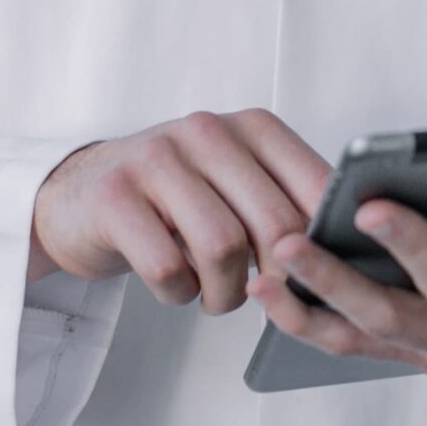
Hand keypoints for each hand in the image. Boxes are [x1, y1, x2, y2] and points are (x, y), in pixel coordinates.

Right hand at [28, 109, 332, 313]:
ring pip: (223, 248)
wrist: (79, 196)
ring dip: (226, 292)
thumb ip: (287, 204)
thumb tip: (347, 258)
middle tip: (265, 298)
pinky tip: (175, 285)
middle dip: (277, 279)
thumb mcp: (236, 185)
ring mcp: (157, 158)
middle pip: (275, 223)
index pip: (317, 186)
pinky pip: (167, 267)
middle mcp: (207, 131)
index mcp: (252, 127)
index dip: (325, 244)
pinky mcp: (115, 196)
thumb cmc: (176, 201)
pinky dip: (178, 293)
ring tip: (216, 295)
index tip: (316, 277)